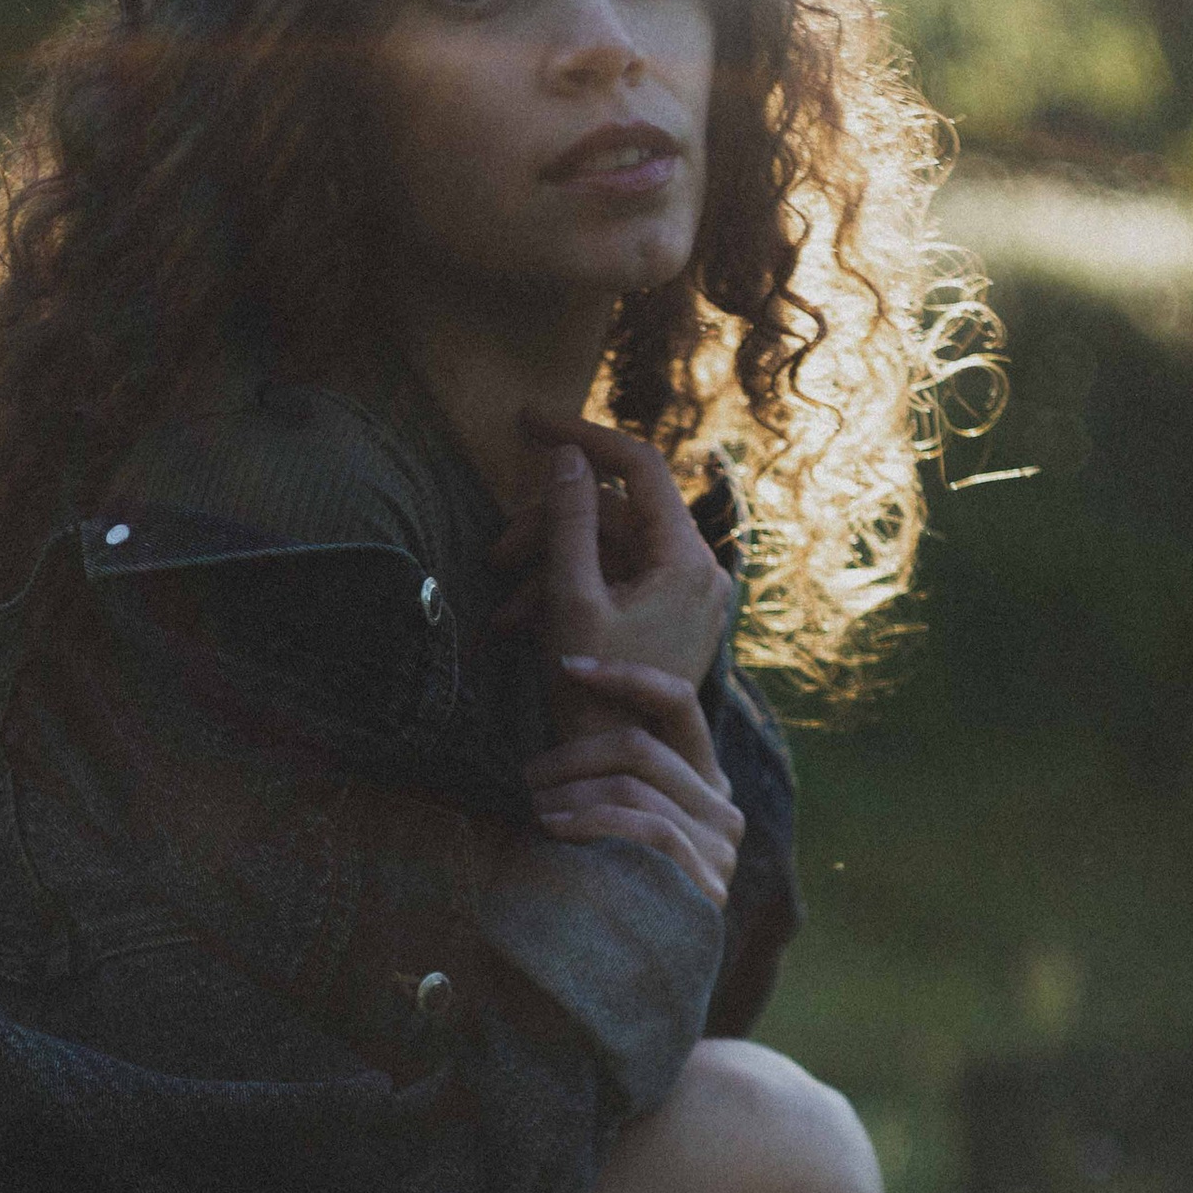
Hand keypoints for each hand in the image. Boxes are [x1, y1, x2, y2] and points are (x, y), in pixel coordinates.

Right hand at [489, 415, 733, 712]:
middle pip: (613, 514)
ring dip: (547, 569)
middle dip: (548, 528)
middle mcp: (696, 570)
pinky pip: (615, 583)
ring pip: (606, 550)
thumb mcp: (571, 600)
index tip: (528, 421)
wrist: (617, 771)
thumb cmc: (596, 694)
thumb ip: (570, 521)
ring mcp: (684, 596)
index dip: (581, 435)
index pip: (638, 465)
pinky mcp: (667, 619)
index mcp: (685, 559)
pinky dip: (568, 593)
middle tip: (496, 553)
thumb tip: (568, 456)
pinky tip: (521, 623)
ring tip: (503, 609)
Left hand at [527, 657, 742, 911]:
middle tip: (525, 778)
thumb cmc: (609, 888)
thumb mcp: (612, 819)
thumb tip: (551, 709)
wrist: (633, 981)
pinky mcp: (708, 878)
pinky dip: (591, 822)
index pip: (676, 701)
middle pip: (639, 747)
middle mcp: (721, 806)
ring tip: (533, 813)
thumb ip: (605, 773)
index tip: (566, 667)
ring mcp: (720, 845)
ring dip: (570, 794)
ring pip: (635, 786)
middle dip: (570, 755)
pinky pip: (646, 827)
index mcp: (702, 780)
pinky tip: (555, 831)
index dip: (623, 675)